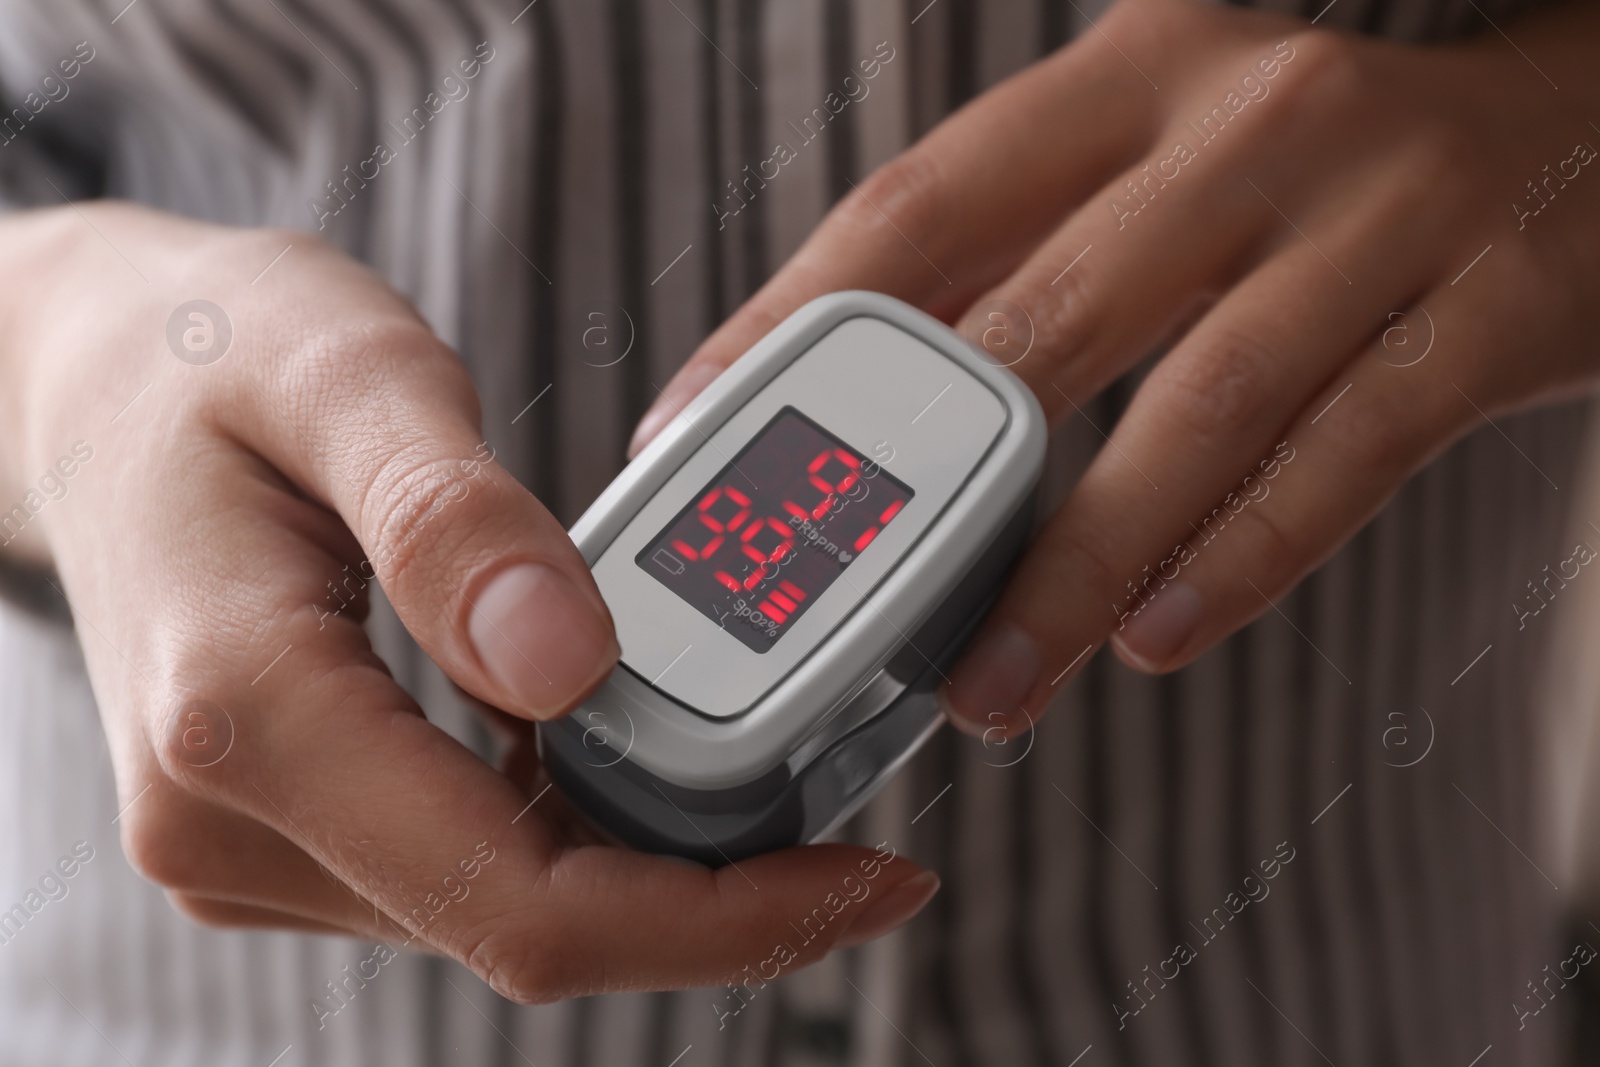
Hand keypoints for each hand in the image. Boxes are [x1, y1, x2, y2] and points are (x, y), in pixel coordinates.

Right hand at [0, 203, 935, 1000]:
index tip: (867, 879)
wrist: (88, 389)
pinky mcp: (291, 828)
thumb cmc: (208, 357)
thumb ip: (450, 518)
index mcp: (244, 716)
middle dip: (711, 898)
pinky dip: (578, 831)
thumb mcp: (343, 374)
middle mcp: (234, 822)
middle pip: (528, 930)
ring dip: (648, 865)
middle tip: (856, 830)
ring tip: (767, 771)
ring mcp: (255, 842)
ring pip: (504, 910)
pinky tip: (645, 751)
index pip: (517, 903)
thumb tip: (571, 665)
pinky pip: (468, 867)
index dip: (716, 917)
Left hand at [629, 0, 1599, 734]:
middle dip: (923, 493)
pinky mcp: (1489, 306)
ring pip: (1189, 411)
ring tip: (989, 685)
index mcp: (1130, 82)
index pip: (919, 209)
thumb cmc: (1324, 173)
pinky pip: (1344, 454)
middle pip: (1042, 321)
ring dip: (1072, 568)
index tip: (692, 433)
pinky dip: (1241, 557)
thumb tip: (867, 408)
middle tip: (835, 619)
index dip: (789, 325)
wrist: (1586, 123)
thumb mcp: (1166, 159)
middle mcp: (1244, 124)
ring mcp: (1377, 212)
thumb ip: (1029, 260)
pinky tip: (1154, 641)